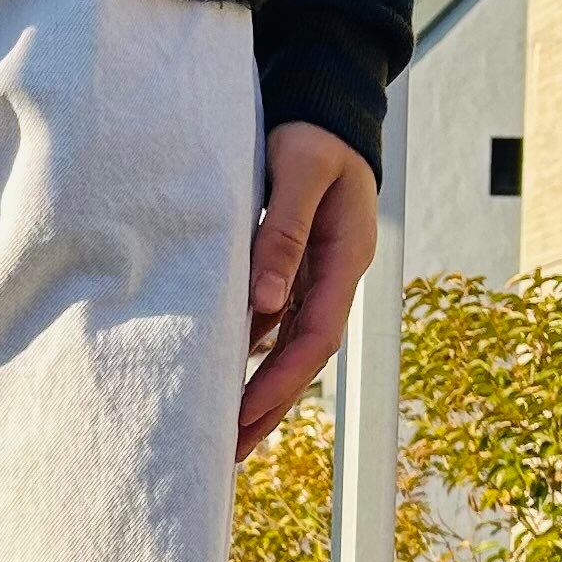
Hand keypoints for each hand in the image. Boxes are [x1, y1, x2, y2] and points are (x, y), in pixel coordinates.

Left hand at [239, 121, 380, 460]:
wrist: (325, 108)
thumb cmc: (313, 134)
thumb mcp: (300, 171)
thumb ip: (285, 231)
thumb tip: (266, 303)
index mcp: (344, 260)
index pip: (316, 337)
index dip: (281, 382)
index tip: (244, 416)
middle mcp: (332, 278)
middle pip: (302, 358)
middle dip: (268, 408)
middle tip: (226, 453)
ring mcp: (313, 278)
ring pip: (285, 348)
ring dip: (256, 391)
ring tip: (218, 434)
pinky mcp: (291, 271)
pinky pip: (271, 325)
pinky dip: (248, 356)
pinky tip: (217, 381)